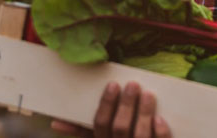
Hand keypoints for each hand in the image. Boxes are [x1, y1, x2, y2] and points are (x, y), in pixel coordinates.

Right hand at [50, 81, 171, 137]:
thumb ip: (81, 132)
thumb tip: (56, 122)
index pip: (100, 125)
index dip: (106, 105)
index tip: (113, 84)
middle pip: (119, 129)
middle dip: (126, 106)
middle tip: (133, 84)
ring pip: (139, 136)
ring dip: (143, 114)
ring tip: (148, 94)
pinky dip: (160, 132)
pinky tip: (160, 118)